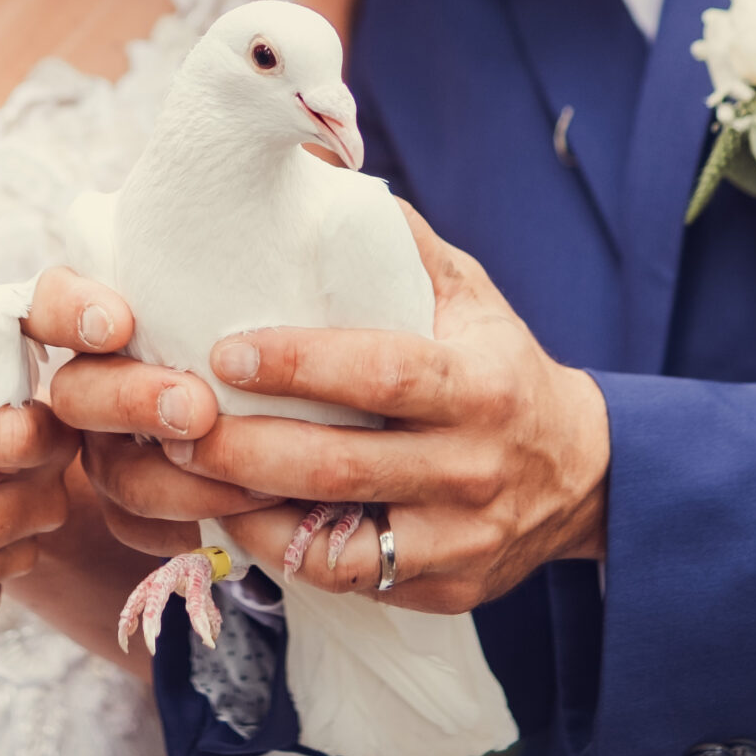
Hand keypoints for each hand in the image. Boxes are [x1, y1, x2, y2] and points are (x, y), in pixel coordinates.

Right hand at [44, 269, 285, 556]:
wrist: (273, 433)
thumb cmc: (262, 350)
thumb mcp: (239, 310)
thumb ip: (223, 293)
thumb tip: (263, 234)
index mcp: (98, 321)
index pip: (50, 301)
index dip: (68, 311)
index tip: (116, 323)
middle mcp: (90, 385)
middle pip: (77, 393)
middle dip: (134, 401)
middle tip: (196, 410)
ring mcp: (99, 451)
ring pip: (115, 473)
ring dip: (185, 480)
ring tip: (254, 482)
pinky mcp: (123, 511)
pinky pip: (138, 528)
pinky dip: (188, 528)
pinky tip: (234, 522)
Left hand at [90, 203, 611, 613]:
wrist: (583, 475)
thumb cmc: (501, 364)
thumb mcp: (470, 293)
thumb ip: (399, 241)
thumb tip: (314, 168)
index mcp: (480, 384)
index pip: (381, 373)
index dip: (299, 365)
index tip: (226, 347)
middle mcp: (473, 466)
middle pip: (341, 465)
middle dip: (245, 447)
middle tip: (173, 420)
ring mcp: (459, 537)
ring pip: (336, 540)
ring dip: (249, 510)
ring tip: (185, 473)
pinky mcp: (444, 587)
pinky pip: (347, 577)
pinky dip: (284, 552)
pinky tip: (236, 517)